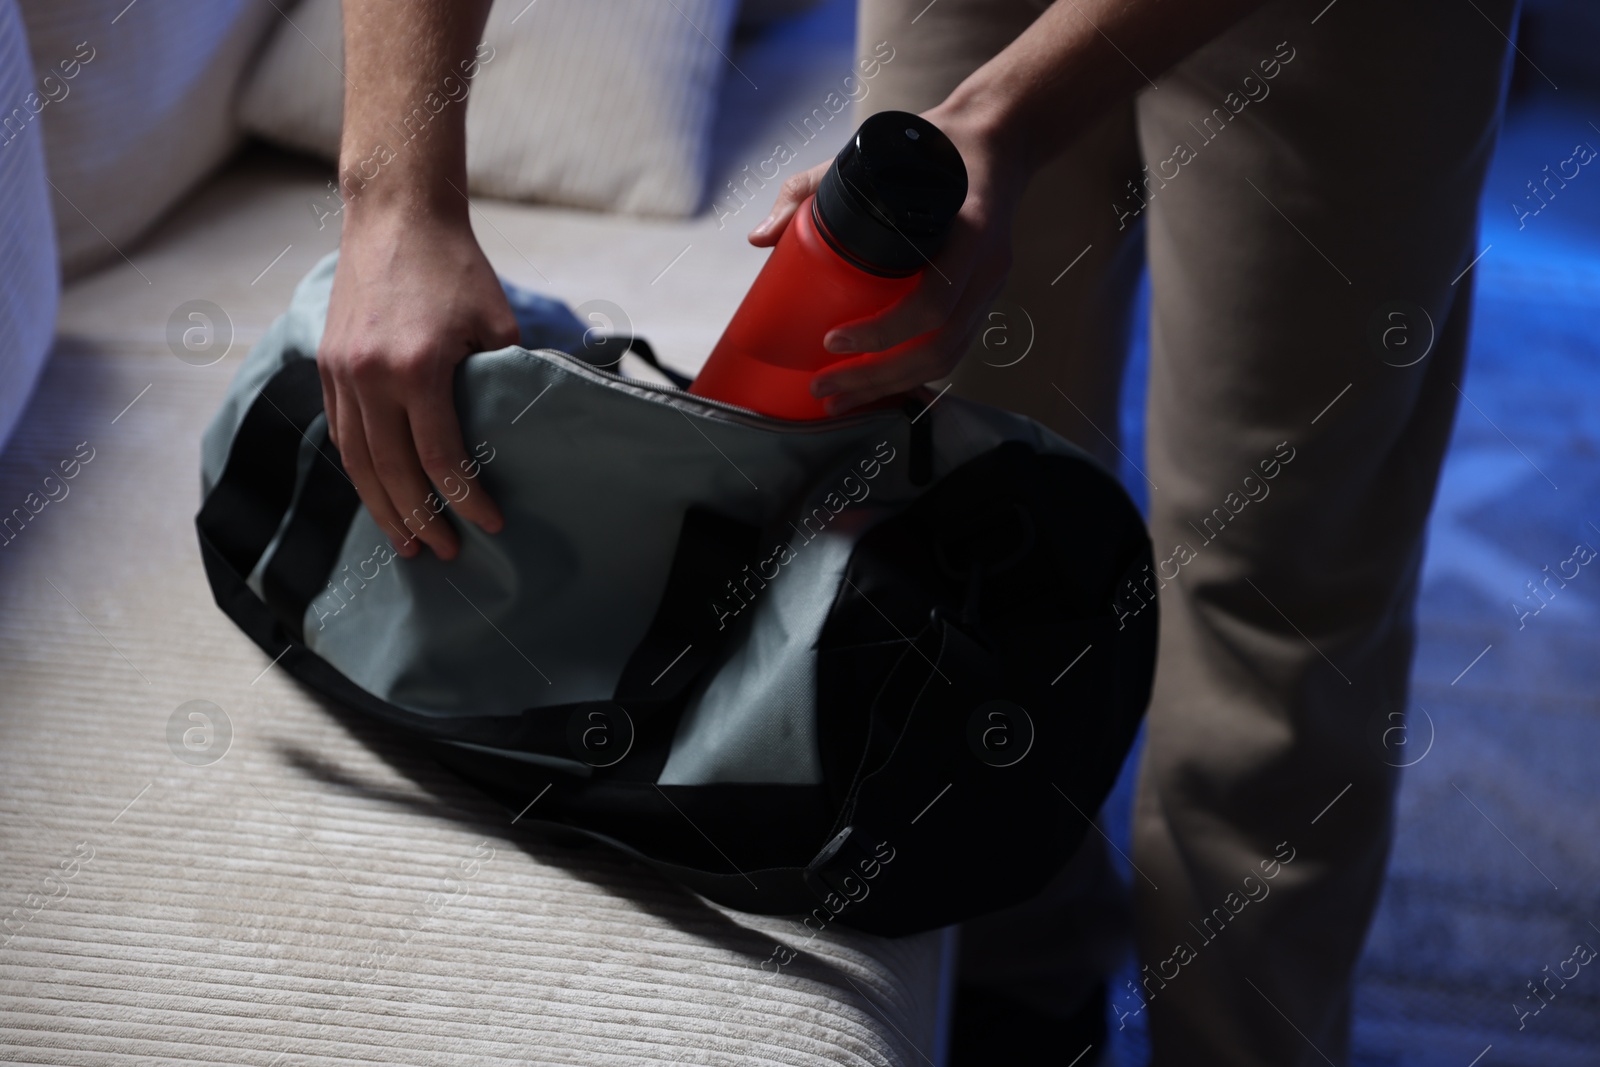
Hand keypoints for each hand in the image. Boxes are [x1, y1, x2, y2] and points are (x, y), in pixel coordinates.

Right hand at [318, 210, 517, 560]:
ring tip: (405, 542)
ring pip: (356, 460)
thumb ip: (502, 380)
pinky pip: (341, 433)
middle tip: (443, 553)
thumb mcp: (496, 323)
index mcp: (416, 367)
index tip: (489, 523)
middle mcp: (369, 376)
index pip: (440, 456)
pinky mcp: (326, 365)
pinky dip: (360, 471)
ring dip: (380, 507)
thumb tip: (518, 432)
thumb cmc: (456, 267)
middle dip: (419, 519)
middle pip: (390, 472)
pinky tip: (379, 495)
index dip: (465, 498)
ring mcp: (340, 372)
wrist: (395, 214)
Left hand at [748, 103, 1029, 415]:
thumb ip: (808, 190)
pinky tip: (879, 389)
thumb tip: (760, 237)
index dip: (882, 332)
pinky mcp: (985, 300)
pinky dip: (915, 377)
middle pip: (938, 347)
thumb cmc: (931, 146)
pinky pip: (954, 351)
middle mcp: (988, 268)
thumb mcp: (869, 155)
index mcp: (968, 231)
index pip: (932, 302)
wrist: (998, 140)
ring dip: (893, 387)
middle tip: (824, 388)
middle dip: (877, 378)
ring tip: (841, 400)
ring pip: (948, 358)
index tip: (832, 340)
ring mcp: (991, 288)